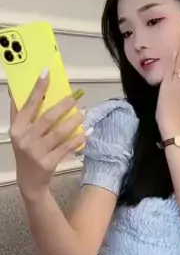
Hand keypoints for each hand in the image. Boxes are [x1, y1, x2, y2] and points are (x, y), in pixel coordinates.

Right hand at [9, 74, 85, 200]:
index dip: (38, 88)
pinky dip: (78, 139)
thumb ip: (19, 113)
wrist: (29, 182)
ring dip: (74, 121)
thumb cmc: (26, 152)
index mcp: (16, 128)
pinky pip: (67, 147)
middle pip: (47, 117)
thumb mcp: (19, 133)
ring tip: (83, 113)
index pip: (28, 104)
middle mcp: (25, 139)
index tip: (47, 73)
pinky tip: (87, 132)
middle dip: (63, 105)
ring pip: (59, 132)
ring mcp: (36, 152)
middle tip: (76, 96)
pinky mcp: (48, 163)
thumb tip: (17, 88)